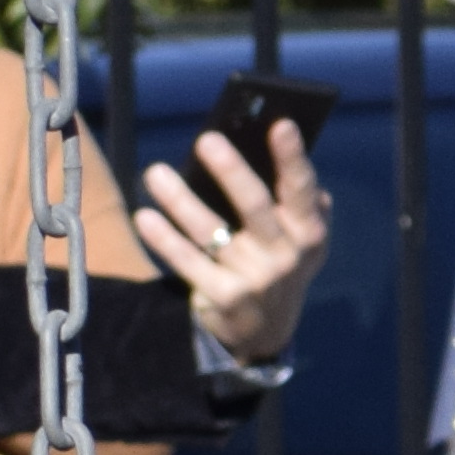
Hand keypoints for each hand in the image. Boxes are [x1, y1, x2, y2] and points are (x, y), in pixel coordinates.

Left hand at [132, 119, 333, 362]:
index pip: (301, 189)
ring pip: (212, 232)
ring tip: (155, 173)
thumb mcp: (295, 237)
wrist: (265, 330)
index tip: (280, 123)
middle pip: (255, 206)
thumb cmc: (275, 262)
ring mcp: (255, 279)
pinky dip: (165, 240)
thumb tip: (277, 145)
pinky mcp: (225, 297)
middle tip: (207, 140)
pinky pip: (189, 262)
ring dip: (181, 200)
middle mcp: (286, 255)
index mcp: (309, 232)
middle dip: (232, 172)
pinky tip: (145, 217)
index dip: (292, 157)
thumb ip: (294, 200)